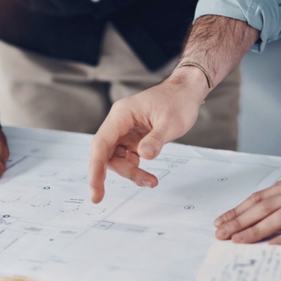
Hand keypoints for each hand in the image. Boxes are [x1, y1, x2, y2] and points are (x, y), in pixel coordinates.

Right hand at [89, 69, 208, 202]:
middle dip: (121, 172)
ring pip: (116, 159)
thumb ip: (156, 139)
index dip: (96, 166)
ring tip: (151, 181)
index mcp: (121, 115)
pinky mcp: (132, 139)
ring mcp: (124, 132)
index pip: (101, 143)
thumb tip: (144, 156)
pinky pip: (127, 158)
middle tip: (140, 184)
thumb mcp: (171, 122)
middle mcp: (119, 123)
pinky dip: (135, 169)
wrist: (185, 93)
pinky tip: (148, 175)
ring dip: (130, 173)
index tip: (96, 186)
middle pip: (107, 154)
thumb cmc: (177, 101)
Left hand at [214, 171, 280, 244]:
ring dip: (256, 229)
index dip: (238, 210)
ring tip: (239, 240)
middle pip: (264, 206)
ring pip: (280, 216)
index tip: (221, 221)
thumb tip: (261, 206)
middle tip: (222, 233)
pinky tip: (274, 245)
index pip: (259, 197)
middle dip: (239, 221)